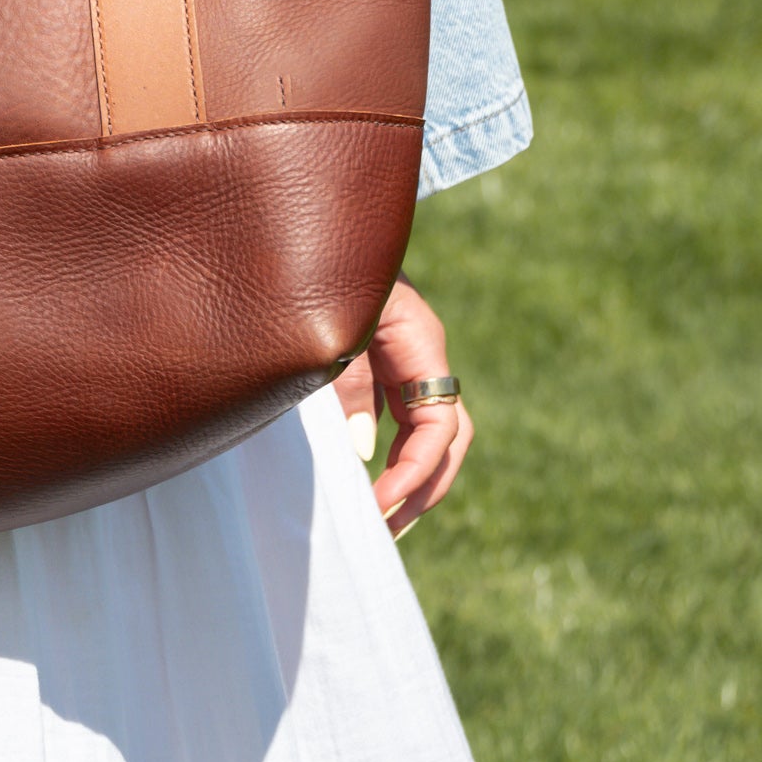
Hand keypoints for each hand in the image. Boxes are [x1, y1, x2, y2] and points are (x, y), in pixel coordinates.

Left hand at [334, 276, 473, 539]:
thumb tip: (364, 452)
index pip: (441, 424)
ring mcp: (405, 364)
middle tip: (386, 530)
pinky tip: (366, 487)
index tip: (383, 501)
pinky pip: (398, 423)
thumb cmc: (324, 266)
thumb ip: (349, 382)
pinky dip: (389, 459)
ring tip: (380, 523)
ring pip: (426, 436)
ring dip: (410, 482)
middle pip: (446, 439)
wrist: (315, 230)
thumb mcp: (337, 322)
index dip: (418, 469)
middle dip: (424, 488)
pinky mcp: (383, 369)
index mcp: (421, 343)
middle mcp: (422, 358)